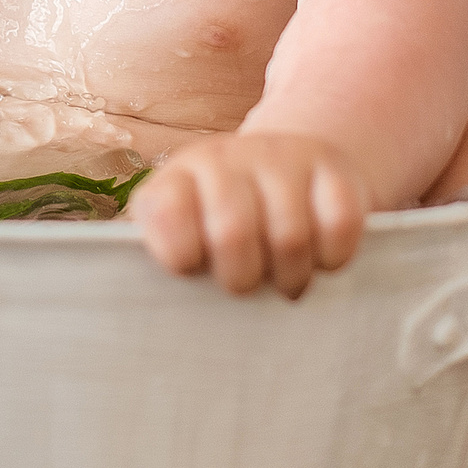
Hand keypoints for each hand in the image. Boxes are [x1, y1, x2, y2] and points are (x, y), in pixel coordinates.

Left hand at [124, 132, 368, 297]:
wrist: (286, 165)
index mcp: (175, 180)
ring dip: (291, 276)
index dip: (183, 259)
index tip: (194, 270)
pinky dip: (333, 258)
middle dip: (242, 277)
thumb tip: (126, 309)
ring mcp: (281, 158)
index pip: (166, 216)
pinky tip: (319, 258)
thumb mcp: (179, 234)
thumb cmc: (218, 225)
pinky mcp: (332, 168)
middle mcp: (224, 159)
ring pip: (291, 237)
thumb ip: (155, 262)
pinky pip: (340, 227)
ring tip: (283, 279)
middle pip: (232, 233)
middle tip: (247, 285)